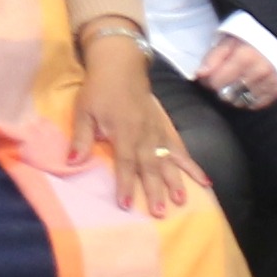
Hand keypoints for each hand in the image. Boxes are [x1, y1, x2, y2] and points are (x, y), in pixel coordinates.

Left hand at [67, 39, 201, 217]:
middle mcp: (144, 133)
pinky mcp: (165, 128)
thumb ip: (81, 138)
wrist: (121, 65)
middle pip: (150, 166)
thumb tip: (71, 162)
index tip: (126, 204)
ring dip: (175, 181)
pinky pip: (181, 149)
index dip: (125, 183)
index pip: (125, 162)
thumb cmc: (99, 89)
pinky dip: (192, 165)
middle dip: (154, 190)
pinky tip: (204, 181)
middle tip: (159, 212)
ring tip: (181, 201)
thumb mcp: (83, 111)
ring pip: (169, 160)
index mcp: (124, 130)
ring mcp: (158, 131)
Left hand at [191, 32, 276, 112]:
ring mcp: (271, 82)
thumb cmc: (251, 36)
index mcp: (245, 56)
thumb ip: (214, 57)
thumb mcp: (229, 39)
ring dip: (235, 94)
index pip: (216, 83)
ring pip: (241, 102)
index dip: (209, 80)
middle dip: (222, 88)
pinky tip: (249, 87)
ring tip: (238, 81)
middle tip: (225, 78)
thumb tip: (200, 74)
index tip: (210, 76)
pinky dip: (250, 98)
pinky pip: (257, 104)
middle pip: (228, 95)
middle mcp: (260, 71)